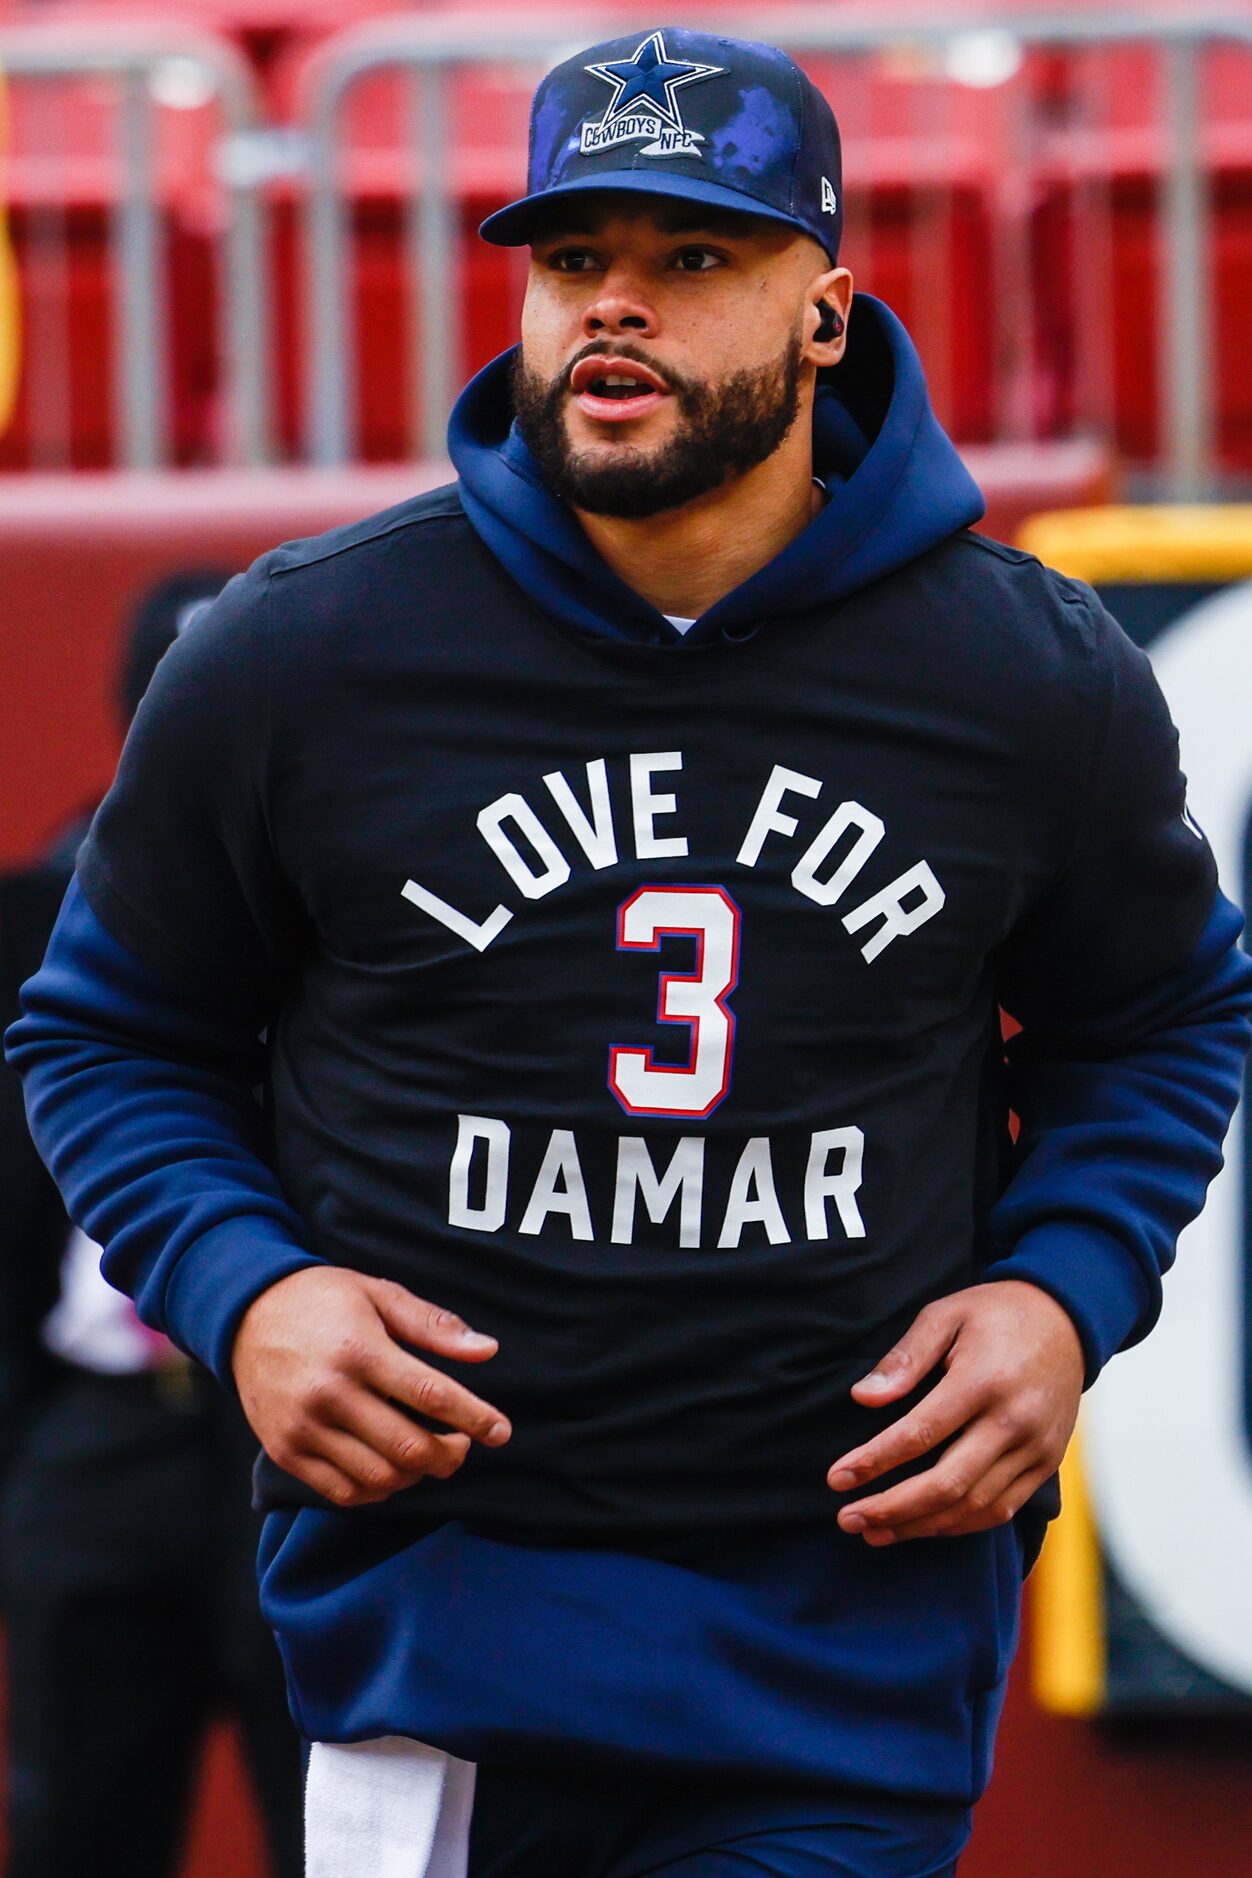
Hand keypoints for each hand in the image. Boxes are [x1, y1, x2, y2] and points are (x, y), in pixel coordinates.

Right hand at [232, 1266, 510, 1507]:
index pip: (432, 1395)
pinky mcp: (285, 1452)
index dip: (475, 1418)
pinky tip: (389, 1465)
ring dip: (416, 1475)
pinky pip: (344, 1493)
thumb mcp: (379, 1294)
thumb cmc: (323, 1300)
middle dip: (451, 1456)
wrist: (245, 1314)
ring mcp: (304, 1428)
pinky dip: (378, 1489)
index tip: (501, 1431)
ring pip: (381, 1478)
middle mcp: (330, 1393)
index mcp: (360, 1350)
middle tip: (461, 1444)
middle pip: (410, 1449)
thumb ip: (433, 1325)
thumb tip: (487, 1351)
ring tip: (425, 1452)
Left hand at [827, 1280, 1083, 1545]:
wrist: (1067, 1319)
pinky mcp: (1047, 1464)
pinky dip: (959, 1525)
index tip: (836, 1479)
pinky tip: (923, 1525)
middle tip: (847, 1519)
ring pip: (974, 1507)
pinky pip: (1002, 1509)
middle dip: (891, 1508)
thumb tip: (863, 1398)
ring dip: (921, 1526)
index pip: (919, 1434)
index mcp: (983, 1380)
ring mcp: (1036, 1448)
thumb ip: (904, 1358)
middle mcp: (1014, 1422)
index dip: (874, 1462)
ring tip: (875, 1531)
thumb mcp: (944, 1314)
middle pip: (947, 1484)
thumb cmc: (994, 1313)